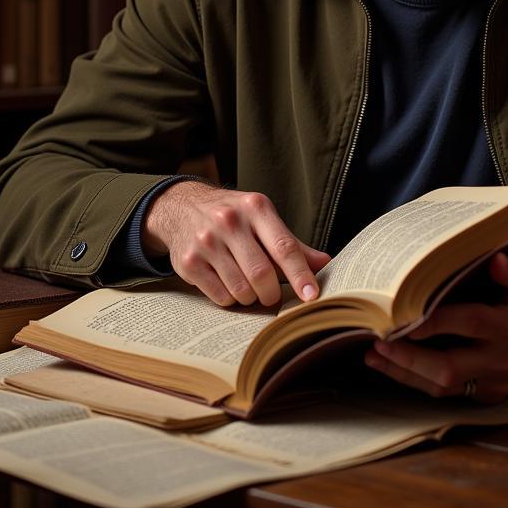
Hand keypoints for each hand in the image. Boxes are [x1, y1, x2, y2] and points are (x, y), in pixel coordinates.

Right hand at [142, 180, 330, 307]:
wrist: (182, 208)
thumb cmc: (233, 217)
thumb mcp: (262, 219)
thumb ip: (292, 244)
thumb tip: (324, 263)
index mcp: (255, 207)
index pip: (283, 246)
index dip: (300, 275)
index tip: (312, 296)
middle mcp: (229, 221)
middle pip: (262, 274)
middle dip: (272, 293)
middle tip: (272, 295)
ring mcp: (206, 241)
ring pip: (241, 289)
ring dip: (251, 297)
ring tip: (249, 287)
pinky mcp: (188, 262)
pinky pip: (220, 296)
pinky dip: (231, 299)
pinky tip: (228, 285)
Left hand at [363, 252, 507, 401]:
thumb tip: (497, 260)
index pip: (471, 323)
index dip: (436, 321)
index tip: (403, 314)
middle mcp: (502, 360)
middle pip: (449, 367)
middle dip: (409, 356)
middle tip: (379, 339)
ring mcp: (492, 384)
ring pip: (442, 387)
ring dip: (404, 371)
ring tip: (374, 354)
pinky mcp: (483, 398)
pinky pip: (444, 395)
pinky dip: (413, 380)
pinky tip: (389, 365)